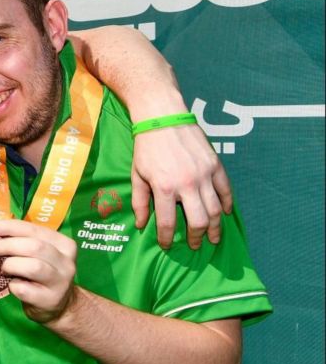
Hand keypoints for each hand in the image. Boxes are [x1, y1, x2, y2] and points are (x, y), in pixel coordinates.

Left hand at [0, 219, 77, 324]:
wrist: (59, 305)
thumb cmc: (42, 275)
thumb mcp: (38, 255)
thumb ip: (22, 241)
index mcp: (64, 244)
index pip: (35, 230)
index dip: (10, 227)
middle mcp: (66, 262)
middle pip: (35, 247)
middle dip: (7, 245)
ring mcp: (60, 282)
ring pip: (33, 267)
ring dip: (11, 265)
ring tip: (3, 268)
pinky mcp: (50, 300)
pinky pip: (24, 289)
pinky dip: (13, 285)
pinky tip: (12, 285)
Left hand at [131, 124, 231, 249]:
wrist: (163, 118)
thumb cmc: (146, 147)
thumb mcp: (136, 175)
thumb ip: (139, 201)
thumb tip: (141, 224)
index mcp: (164, 188)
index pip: (167, 223)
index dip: (166, 238)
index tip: (166, 245)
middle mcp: (187, 184)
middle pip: (198, 221)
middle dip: (197, 237)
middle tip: (195, 245)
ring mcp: (204, 174)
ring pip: (215, 209)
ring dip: (216, 227)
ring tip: (214, 237)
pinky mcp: (215, 164)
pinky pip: (226, 189)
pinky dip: (227, 203)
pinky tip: (225, 213)